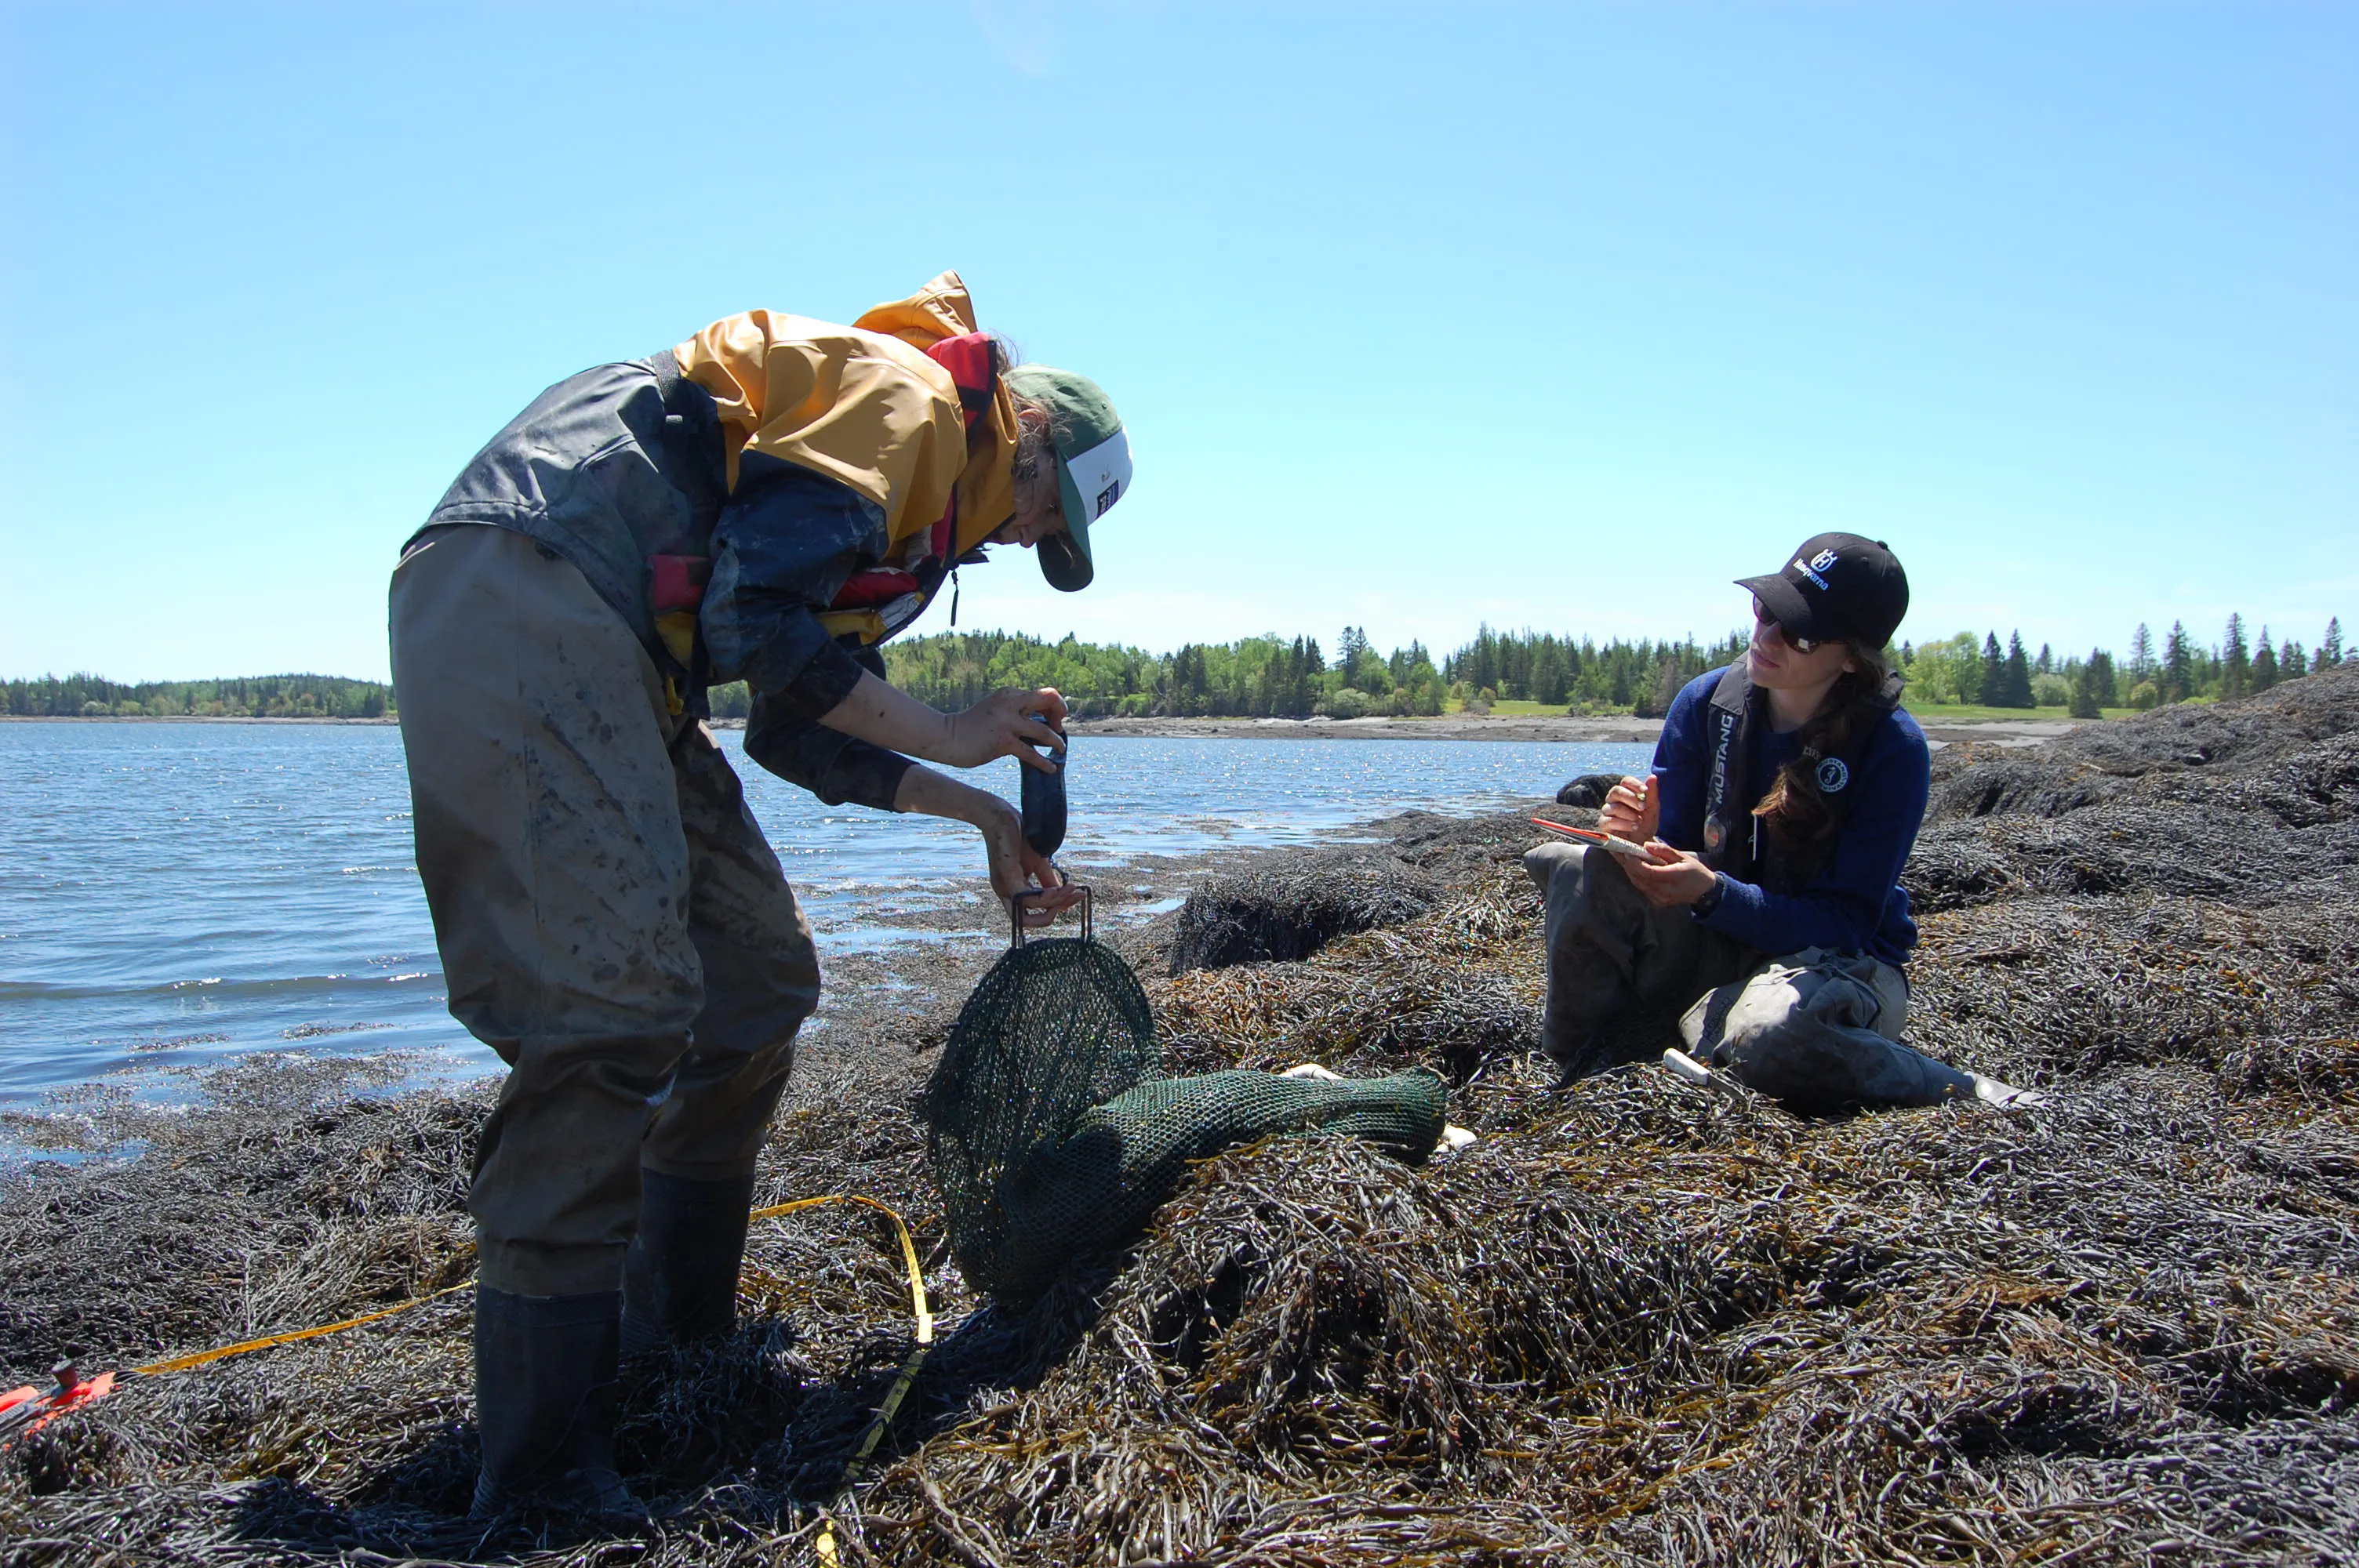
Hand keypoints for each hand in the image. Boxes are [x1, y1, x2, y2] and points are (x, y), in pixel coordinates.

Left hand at [893, 767, 1083, 925]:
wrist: (1001, 814)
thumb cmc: (1018, 836)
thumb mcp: (1038, 862)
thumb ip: (1048, 881)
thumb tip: (1063, 896)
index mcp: (1013, 890)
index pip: (1033, 913)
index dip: (1056, 909)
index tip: (1077, 895)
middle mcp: (1005, 892)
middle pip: (1026, 922)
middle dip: (1052, 915)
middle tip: (1073, 896)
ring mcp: (1003, 886)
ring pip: (1027, 911)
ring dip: (1053, 903)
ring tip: (1069, 890)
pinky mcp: (1006, 876)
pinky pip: (1024, 898)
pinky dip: (1042, 898)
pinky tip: (1057, 890)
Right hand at [942, 687, 1068, 771]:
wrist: (947, 738)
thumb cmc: (971, 727)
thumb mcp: (995, 710)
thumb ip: (1014, 710)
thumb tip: (1040, 720)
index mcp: (1009, 694)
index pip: (1043, 693)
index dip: (1055, 706)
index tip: (1055, 719)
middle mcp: (1010, 704)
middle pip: (1049, 700)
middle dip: (1060, 715)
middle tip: (1060, 729)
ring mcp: (1007, 723)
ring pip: (1044, 731)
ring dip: (1056, 742)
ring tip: (1060, 749)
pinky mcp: (1003, 742)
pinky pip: (1031, 753)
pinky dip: (1044, 762)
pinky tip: (1050, 768)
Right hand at [1598, 774, 1659, 841]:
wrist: (1642, 842)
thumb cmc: (1646, 823)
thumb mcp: (1652, 809)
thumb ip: (1652, 794)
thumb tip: (1652, 777)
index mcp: (1626, 793)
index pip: (1625, 781)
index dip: (1634, 784)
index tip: (1645, 790)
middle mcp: (1614, 800)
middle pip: (1616, 791)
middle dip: (1630, 798)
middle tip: (1643, 807)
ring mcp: (1607, 812)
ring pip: (1613, 807)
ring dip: (1628, 813)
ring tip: (1639, 821)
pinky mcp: (1604, 825)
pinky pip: (1609, 821)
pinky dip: (1623, 824)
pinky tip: (1633, 827)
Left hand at [1619, 841, 1718, 907]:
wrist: (1704, 891)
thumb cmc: (1694, 870)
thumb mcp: (1682, 856)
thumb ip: (1664, 851)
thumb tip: (1646, 845)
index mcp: (1674, 878)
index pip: (1648, 873)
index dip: (1635, 864)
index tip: (1629, 853)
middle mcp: (1665, 891)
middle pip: (1640, 879)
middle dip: (1630, 866)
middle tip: (1625, 853)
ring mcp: (1661, 899)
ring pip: (1639, 884)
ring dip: (1632, 872)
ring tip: (1630, 860)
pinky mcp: (1658, 902)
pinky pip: (1643, 889)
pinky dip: (1638, 879)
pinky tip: (1639, 870)